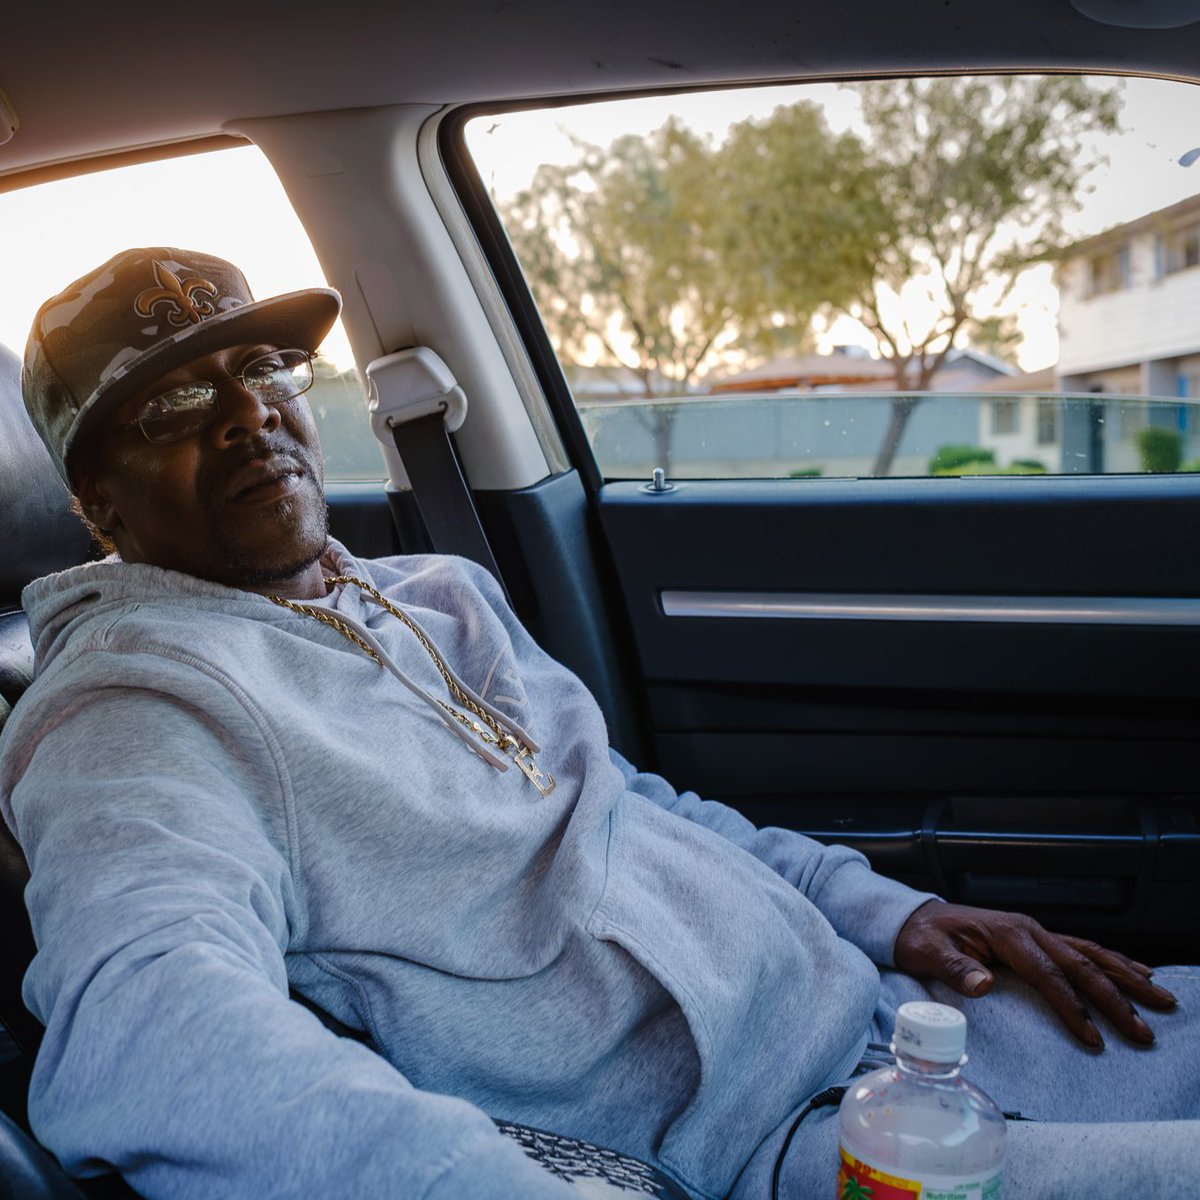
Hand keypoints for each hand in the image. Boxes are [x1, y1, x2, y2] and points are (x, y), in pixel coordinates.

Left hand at [892, 900, 1177, 1048]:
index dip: (1071, 1006)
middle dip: (1116, 997)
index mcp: (1006, 934)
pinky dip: (1112, 961)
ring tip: (1160, 997)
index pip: (1048, 974)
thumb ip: (954, 968)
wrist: (913, 917)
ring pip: (1089, 954)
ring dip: (1125, 976)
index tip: (1092, 1038)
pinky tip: (1136, 972)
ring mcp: (1034, 933)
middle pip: (1080, 964)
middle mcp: (1028, 931)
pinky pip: (1081, 949)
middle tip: (1144, 1030)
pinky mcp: (1035, 940)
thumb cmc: (920, 936)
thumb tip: (984, 985)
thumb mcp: (927, 952)